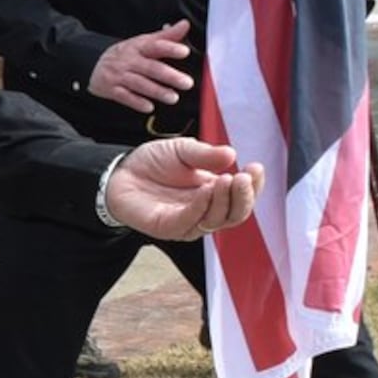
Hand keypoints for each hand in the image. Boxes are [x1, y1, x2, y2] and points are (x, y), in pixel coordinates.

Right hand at [88, 20, 194, 111]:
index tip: (184, 51)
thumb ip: (166, 36)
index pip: (155, 45)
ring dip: (157, 91)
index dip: (170, 48)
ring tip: (173, 97)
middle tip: (187, 83)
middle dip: (170, 76)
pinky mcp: (112, 89)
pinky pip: (124, 96)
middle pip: (150, 67)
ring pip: (139, 83)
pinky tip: (149, 107)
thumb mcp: (143, 42)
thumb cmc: (126, 54)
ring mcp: (119, 75)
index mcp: (139, 47)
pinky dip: (137, 102)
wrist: (93, 63)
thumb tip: (185, 25)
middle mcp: (129, 60)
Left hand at [105, 137, 256, 240]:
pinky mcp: (169, 228)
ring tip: (226, 179)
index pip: (242, 196)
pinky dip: (202, 207)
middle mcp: (206, 210)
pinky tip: (206, 190)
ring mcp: (189, 222)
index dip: (254, 185)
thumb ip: (205, 154)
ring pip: (217, 220)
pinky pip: (191, 221)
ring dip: (225, 200)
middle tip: (243, 177)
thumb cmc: (153, 162)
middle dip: (244, 196)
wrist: (121, 171)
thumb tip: (232, 154)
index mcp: (215, 192)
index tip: (256, 167)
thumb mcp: (183, 150)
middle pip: (236, 213)